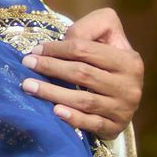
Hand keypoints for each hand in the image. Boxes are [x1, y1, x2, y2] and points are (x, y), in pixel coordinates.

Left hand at [21, 6, 142, 136]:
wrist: (125, 92)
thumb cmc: (108, 58)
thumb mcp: (107, 33)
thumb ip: (88, 29)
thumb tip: (66, 40)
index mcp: (129, 60)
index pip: (85, 50)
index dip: (57, 49)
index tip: (35, 50)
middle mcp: (130, 85)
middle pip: (82, 74)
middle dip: (51, 68)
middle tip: (26, 65)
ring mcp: (124, 109)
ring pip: (85, 101)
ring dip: (53, 93)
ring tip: (29, 87)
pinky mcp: (116, 127)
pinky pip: (93, 124)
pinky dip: (74, 118)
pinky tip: (55, 112)